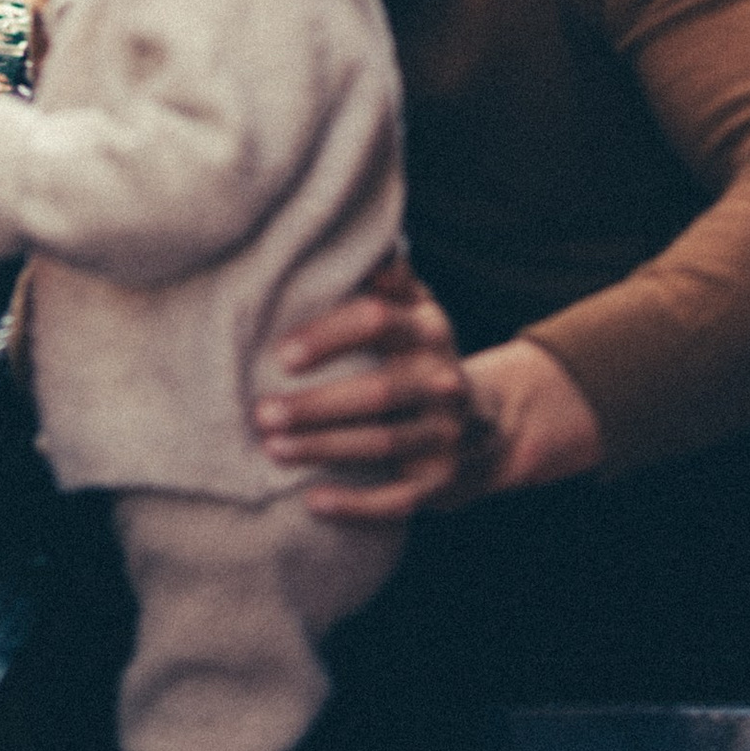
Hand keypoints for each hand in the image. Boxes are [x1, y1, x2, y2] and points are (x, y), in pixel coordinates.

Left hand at [253, 258, 604, 519]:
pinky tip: (312, 500)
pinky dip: (355, 505)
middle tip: (261, 412)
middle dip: (316, 405)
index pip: (379, 322)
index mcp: (430, 330)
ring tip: (272, 448)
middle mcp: (443, 381)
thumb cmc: (422, 355)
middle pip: (377, 392)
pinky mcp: (440, 483)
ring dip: (323, 449)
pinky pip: (396, 499)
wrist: (488, 427)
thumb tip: (370, 245)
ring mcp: (446, 436)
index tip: (281, 354)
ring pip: (381, 444)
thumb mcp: (417, 308)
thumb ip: (389, 276)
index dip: (329, 336)